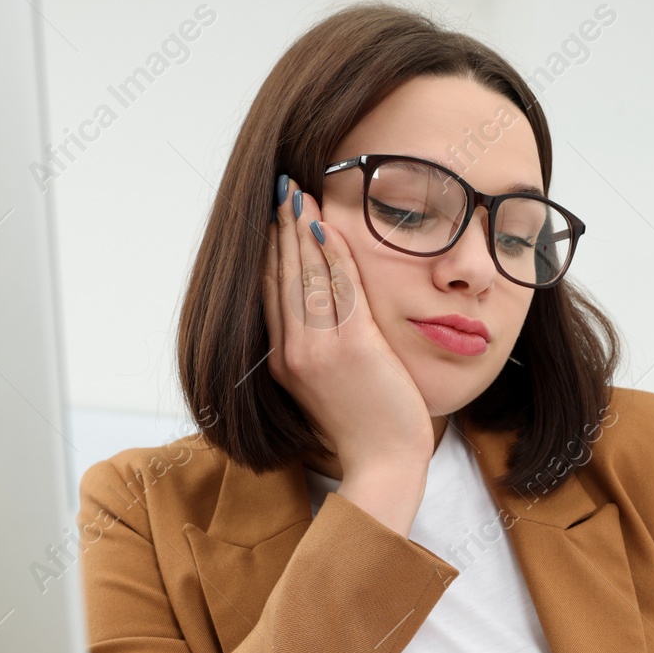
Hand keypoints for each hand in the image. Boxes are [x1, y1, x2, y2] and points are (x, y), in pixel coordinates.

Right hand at [262, 176, 434, 477]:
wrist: (383, 464)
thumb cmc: (364, 427)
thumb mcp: (327, 386)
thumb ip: (315, 350)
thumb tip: (318, 315)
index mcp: (283, 361)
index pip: (271, 291)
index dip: (270, 250)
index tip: (271, 217)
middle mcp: (293, 352)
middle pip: (282, 275)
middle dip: (281, 228)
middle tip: (283, 188)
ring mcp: (319, 349)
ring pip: (305, 275)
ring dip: (302, 229)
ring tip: (300, 195)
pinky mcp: (352, 348)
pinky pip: (339, 288)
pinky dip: (332, 254)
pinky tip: (327, 227)